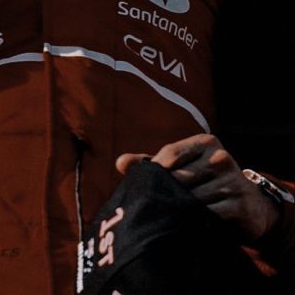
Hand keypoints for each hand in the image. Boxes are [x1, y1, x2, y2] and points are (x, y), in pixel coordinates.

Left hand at [116, 134, 279, 240]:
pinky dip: (195, 221)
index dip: (154, 171)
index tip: (144, 188)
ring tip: (164, 220)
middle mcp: (220, 157)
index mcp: (205, 142)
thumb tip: (120, 162)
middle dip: (165, 194)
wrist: (250, 206)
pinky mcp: (240, 204)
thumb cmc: (206, 183)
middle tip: (150, 208)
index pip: (171, 154)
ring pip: (194, 198)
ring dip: (178, 211)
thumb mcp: (182, 169)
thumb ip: (152, 165)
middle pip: (181, 176)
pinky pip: (210, 214)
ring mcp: (232, 180)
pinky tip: (185, 228)